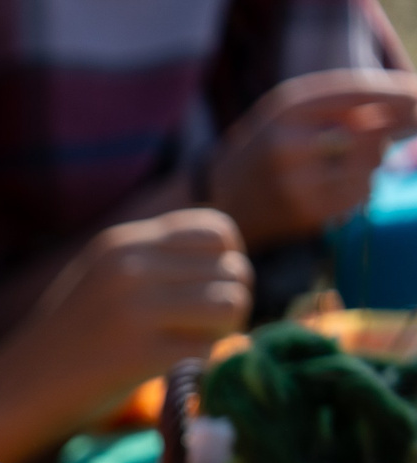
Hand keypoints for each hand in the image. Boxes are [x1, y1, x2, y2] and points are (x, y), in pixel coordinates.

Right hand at [27, 210, 251, 396]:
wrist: (13, 393)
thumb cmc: (65, 343)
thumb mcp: (104, 280)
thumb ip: (157, 263)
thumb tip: (234, 267)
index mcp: (122, 241)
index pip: (218, 230)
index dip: (226, 264)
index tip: (204, 296)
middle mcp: (129, 266)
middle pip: (233, 269)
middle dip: (229, 304)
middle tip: (198, 332)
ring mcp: (133, 308)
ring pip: (232, 304)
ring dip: (223, 333)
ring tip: (189, 349)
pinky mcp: (137, 353)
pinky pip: (209, 349)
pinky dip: (203, 366)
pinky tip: (174, 373)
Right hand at [211, 70, 416, 247]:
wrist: (220, 202)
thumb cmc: (267, 149)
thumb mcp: (293, 112)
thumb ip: (343, 104)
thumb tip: (409, 106)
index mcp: (284, 109)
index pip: (355, 94)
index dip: (395, 95)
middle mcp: (287, 144)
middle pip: (370, 131)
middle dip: (389, 131)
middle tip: (394, 129)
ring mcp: (294, 182)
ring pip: (370, 165)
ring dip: (373, 162)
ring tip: (350, 164)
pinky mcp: (304, 213)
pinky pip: (360, 195)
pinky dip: (362, 189)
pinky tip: (343, 187)